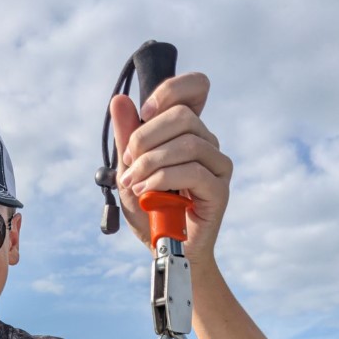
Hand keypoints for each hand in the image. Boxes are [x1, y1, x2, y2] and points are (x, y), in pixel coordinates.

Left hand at [110, 72, 232, 262]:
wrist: (164, 250)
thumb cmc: (150, 212)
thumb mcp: (130, 171)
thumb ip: (127, 138)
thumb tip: (119, 100)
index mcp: (189, 132)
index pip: (195, 88)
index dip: (170, 90)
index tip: (143, 112)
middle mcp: (208, 144)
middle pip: (183, 116)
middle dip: (146, 137)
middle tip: (128, 164)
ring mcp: (217, 166)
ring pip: (188, 143)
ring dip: (151, 162)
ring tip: (134, 184)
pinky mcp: (219, 190)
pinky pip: (193, 172)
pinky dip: (163, 179)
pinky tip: (147, 192)